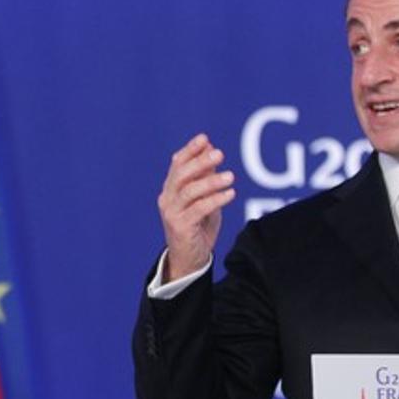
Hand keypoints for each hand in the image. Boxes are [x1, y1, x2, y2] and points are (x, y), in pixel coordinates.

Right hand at [157, 133, 235, 281]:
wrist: (190, 259)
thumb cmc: (198, 227)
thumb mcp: (204, 199)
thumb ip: (205, 178)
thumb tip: (212, 150)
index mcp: (171, 189)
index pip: (177, 164)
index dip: (190, 150)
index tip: (205, 138)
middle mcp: (167, 199)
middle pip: (181, 174)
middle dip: (200, 162)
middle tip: (219, 154)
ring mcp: (171, 213)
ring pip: (190, 191)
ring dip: (211, 182)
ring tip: (231, 176)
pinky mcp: (180, 227)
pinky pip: (199, 209)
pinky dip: (215, 200)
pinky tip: (230, 194)